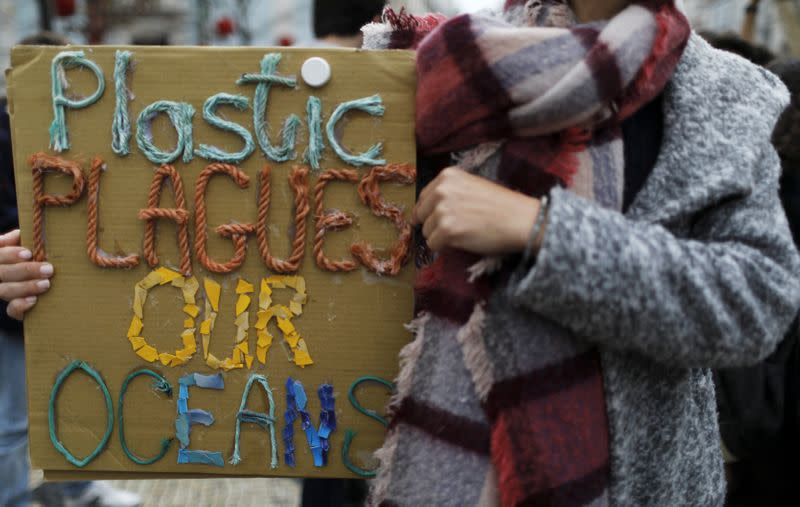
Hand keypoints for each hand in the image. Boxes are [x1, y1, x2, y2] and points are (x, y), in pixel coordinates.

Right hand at [0, 229, 53, 319]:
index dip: (9, 254)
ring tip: (46, 284)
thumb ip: (22, 241)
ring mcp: (5, 292)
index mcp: (2, 260)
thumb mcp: (31, 250)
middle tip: (48, 269)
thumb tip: (20, 234)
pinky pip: (11, 310)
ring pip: (4, 290)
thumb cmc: (41, 261)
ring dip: (25, 286)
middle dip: (24, 270)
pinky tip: (33, 300)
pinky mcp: (15, 310)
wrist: (55, 288)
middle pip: (1, 272)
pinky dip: (20, 305)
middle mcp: (0, 276)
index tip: (29, 253)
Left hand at [413, 167, 541, 254]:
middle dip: (433, 225)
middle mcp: (441, 190)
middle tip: (453, 230)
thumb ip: (450, 192)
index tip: (436, 219)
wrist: (520, 219)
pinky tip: (462, 241)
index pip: (423, 197)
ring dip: (440, 237)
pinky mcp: (447, 230)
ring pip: (427, 232)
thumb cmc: (501, 205)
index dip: (429, 211)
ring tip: (463, 234)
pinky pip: (433, 245)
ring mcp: (443, 210)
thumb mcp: (472, 186)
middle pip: (421, 215)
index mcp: (447, 176)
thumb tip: (429, 209)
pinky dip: (444, 248)